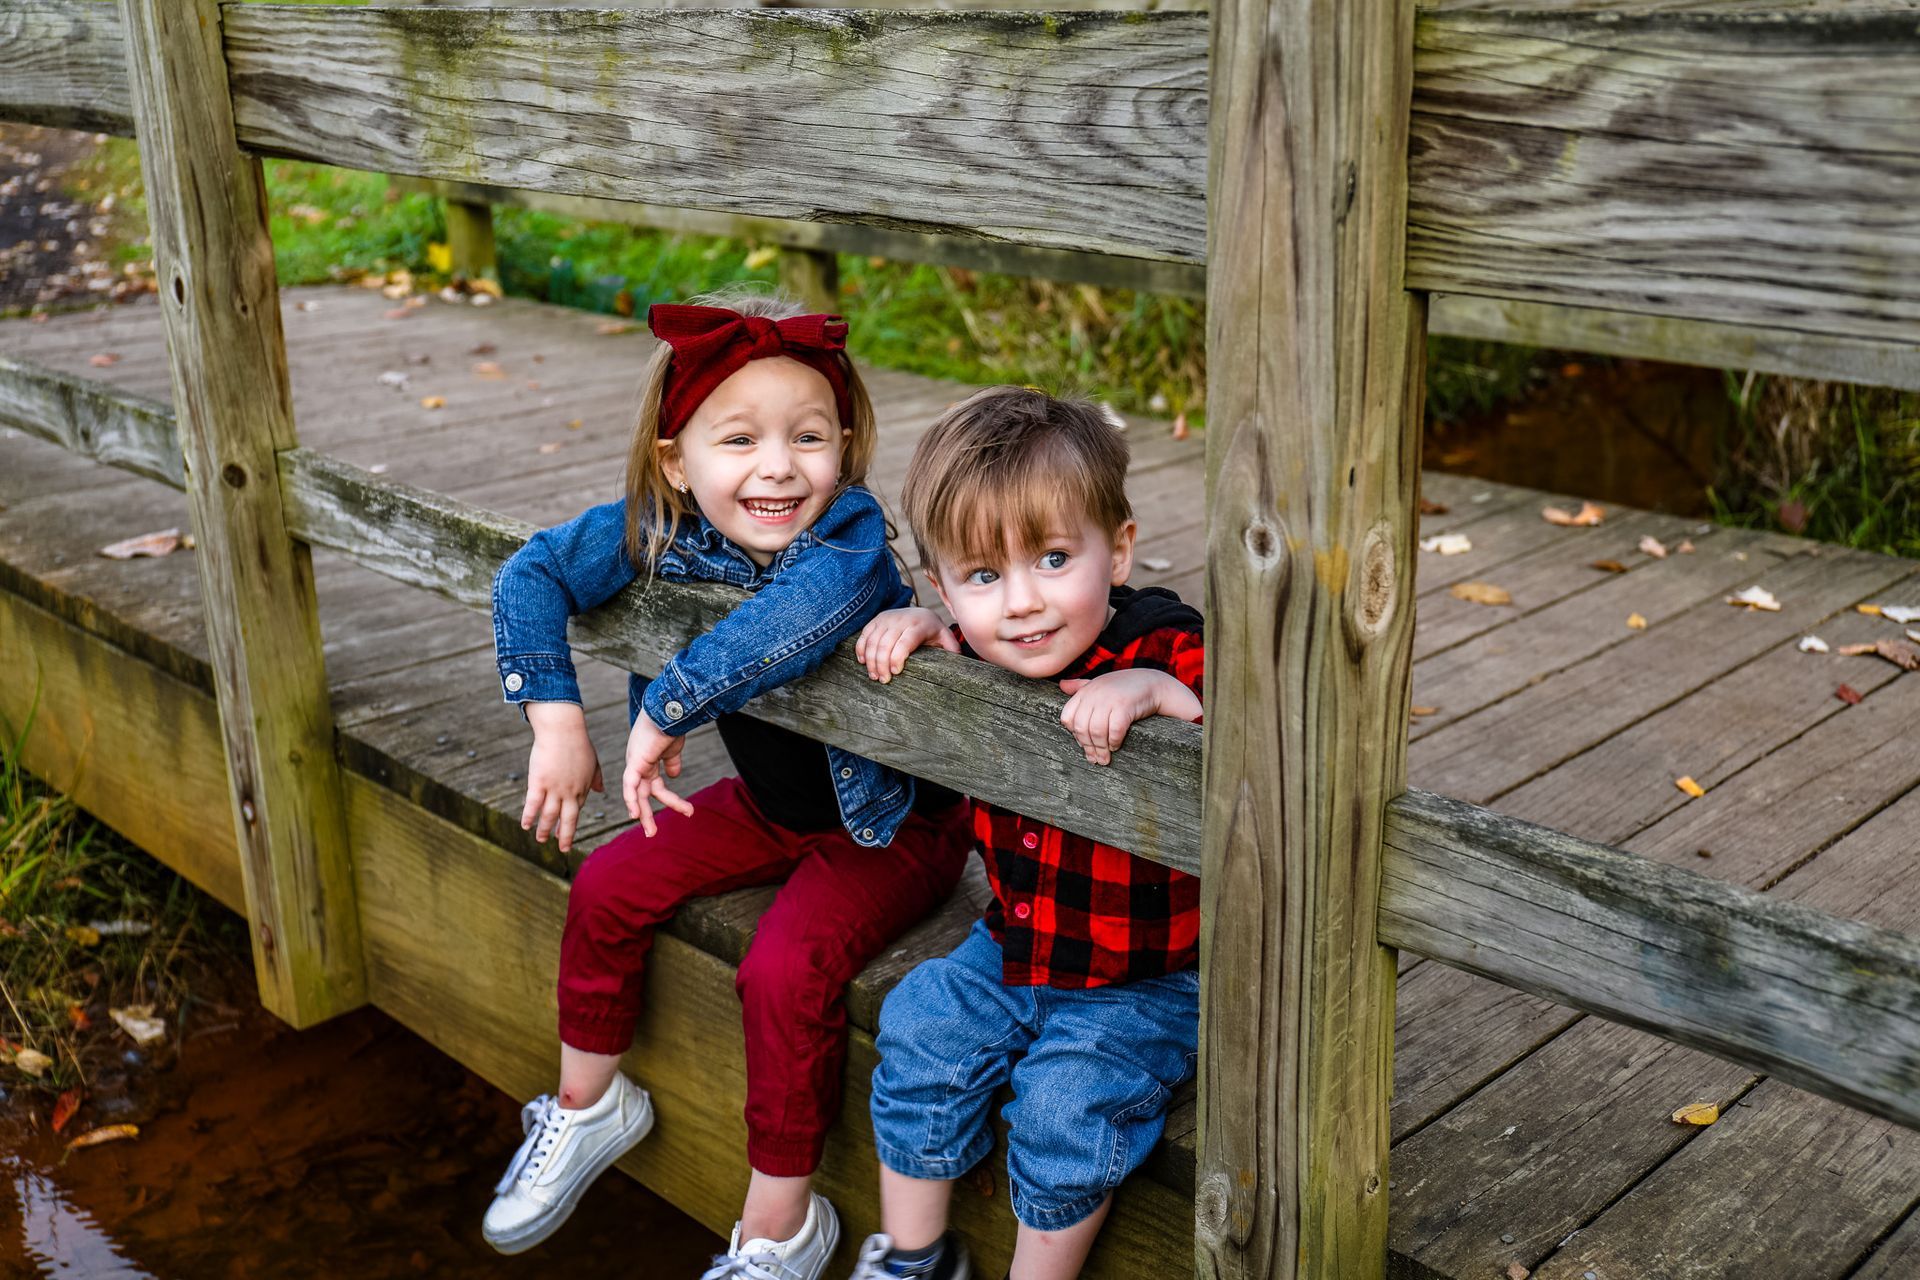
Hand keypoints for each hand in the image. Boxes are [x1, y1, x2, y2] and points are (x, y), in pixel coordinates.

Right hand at [521, 702, 603, 852]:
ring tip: (541, 840)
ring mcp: (554, 788)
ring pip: (549, 815)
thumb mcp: (592, 761)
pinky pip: (533, 804)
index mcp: (582, 787)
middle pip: (568, 819)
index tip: (566, 831)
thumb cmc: (578, 742)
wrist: (563, 730)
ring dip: (545, 830)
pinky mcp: (539, 782)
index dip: (570, 822)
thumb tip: (601, 790)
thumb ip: (596, 777)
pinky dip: (529, 816)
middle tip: (563, 849)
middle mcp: (570, 792)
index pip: (576, 809)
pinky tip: (525, 826)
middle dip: (565, 836)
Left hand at [623, 713, 695, 836]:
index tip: (685, 810)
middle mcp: (638, 764)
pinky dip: (631, 800)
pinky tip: (636, 815)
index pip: (654, 786)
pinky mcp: (636, 762)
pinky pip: (630, 785)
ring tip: (652, 832)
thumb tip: (674, 776)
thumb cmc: (672, 725)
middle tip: (652, 833)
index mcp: (647, 762)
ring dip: (644, 814)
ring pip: (637, 795)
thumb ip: (672, 762)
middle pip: (641, 794)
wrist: (672, 711)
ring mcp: (636, 763)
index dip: (666, 799)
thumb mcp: (673, 748)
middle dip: (647, 815)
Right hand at [856, 607, 957, 682]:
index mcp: (919, 624)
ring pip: (873, 640)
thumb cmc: (933, 632)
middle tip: (883, 680)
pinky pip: (864, 635)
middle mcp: (901, 619)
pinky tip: (863, 662)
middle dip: (882, 664)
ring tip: (874, 676)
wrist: (920, 613)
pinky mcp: (876, 620)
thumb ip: (951, 649)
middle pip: (886, 643)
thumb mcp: (944, 638)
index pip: (905, 641)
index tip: (896, 673)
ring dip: (870, 660)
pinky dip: (861, 649)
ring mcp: (886, 618)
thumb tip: (959, 663)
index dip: (897, 657)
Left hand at [1057, 669, 1200, 765]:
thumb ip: (1080, 686)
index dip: (1074, 734)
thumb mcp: (1100, 684)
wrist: (1153, 683)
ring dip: (1101, 748)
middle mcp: (1095, 693)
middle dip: (1087, 746)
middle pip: (1081, 727)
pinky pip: (1115, 730)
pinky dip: (1114, 741)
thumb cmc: (1125, 687)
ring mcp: (1110, 699)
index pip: (1068, 716)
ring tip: (1105, 759)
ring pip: (1096, 731)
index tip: (1083, 744)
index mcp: (1086, 690)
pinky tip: (1116, 746)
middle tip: (1094, 759)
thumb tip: (1062, 685)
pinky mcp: (1125, 705)